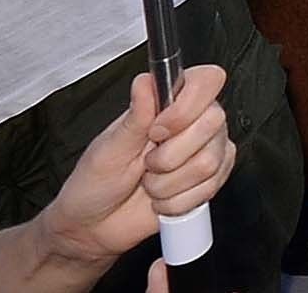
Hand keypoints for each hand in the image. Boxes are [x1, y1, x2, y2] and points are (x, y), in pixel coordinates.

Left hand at [37, 66, 234, 270]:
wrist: (94, 227)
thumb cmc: (94, 184)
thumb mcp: (109, 148)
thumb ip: (136, 115)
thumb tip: (146, 81)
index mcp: (167, 104)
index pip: (206, 81)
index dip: (187, 106)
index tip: (156, 131)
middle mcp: (193, 123)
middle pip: (213, 122)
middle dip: (171, 156)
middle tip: (146, 164)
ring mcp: (206, 151)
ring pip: (210, 161)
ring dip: (170, 184)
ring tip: (150, 184)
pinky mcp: (211, 180)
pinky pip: (210, 188)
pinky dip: (178, 201)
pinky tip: (162, 199)